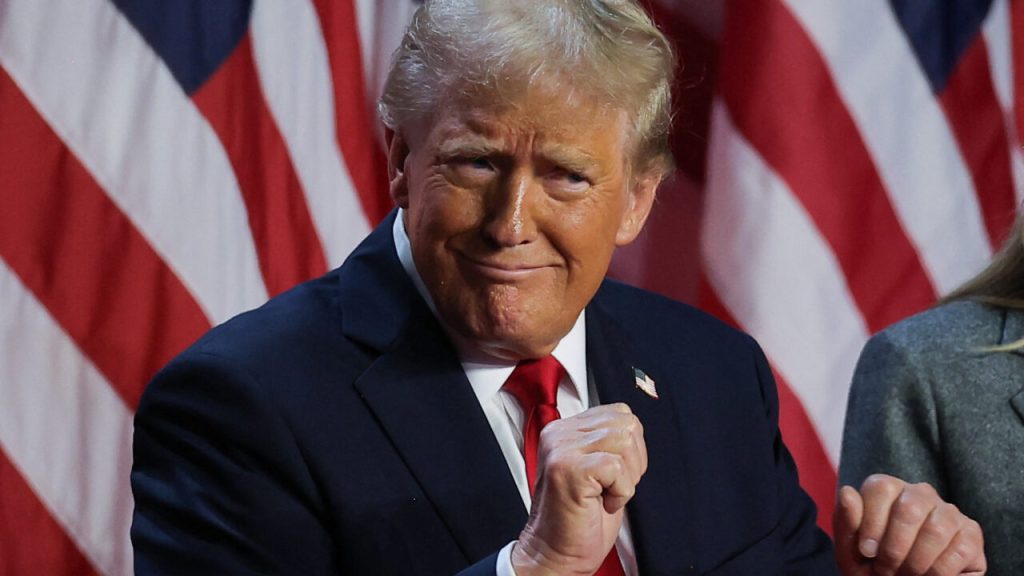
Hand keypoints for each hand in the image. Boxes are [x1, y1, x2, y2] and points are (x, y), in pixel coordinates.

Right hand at [511, 403, 645, 574]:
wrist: (556, 554)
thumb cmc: (579, 519)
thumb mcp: (596, 469)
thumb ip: (608, 441)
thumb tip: (633, 427)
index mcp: (565, 429)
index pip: (619, 413)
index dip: (631, 447)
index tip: (614, 474)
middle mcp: (559, 434)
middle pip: (626, 424)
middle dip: (633, 461)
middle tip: (612, 487)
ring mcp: (561, 449)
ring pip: (625, 441)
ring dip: (626, 476)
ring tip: (606, 494)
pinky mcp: (568, 468)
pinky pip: (617, 467)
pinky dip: (621, 491)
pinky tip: (601, 503)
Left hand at [834, 474, 985, 575]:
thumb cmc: (872, 568)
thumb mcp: (850, 551)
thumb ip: (846, 522)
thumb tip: (847, 492)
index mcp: (887, 489)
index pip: (880, 487)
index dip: (871, 523)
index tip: (866, 551)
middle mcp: (919, 493)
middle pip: (909, 507)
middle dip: (894, 548)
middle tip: (886, 569)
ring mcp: (948, 511)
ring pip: (936, 529)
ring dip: (916, 562)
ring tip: (906, 575)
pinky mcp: (971, 533)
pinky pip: (958, 549)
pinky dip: (938, 572)